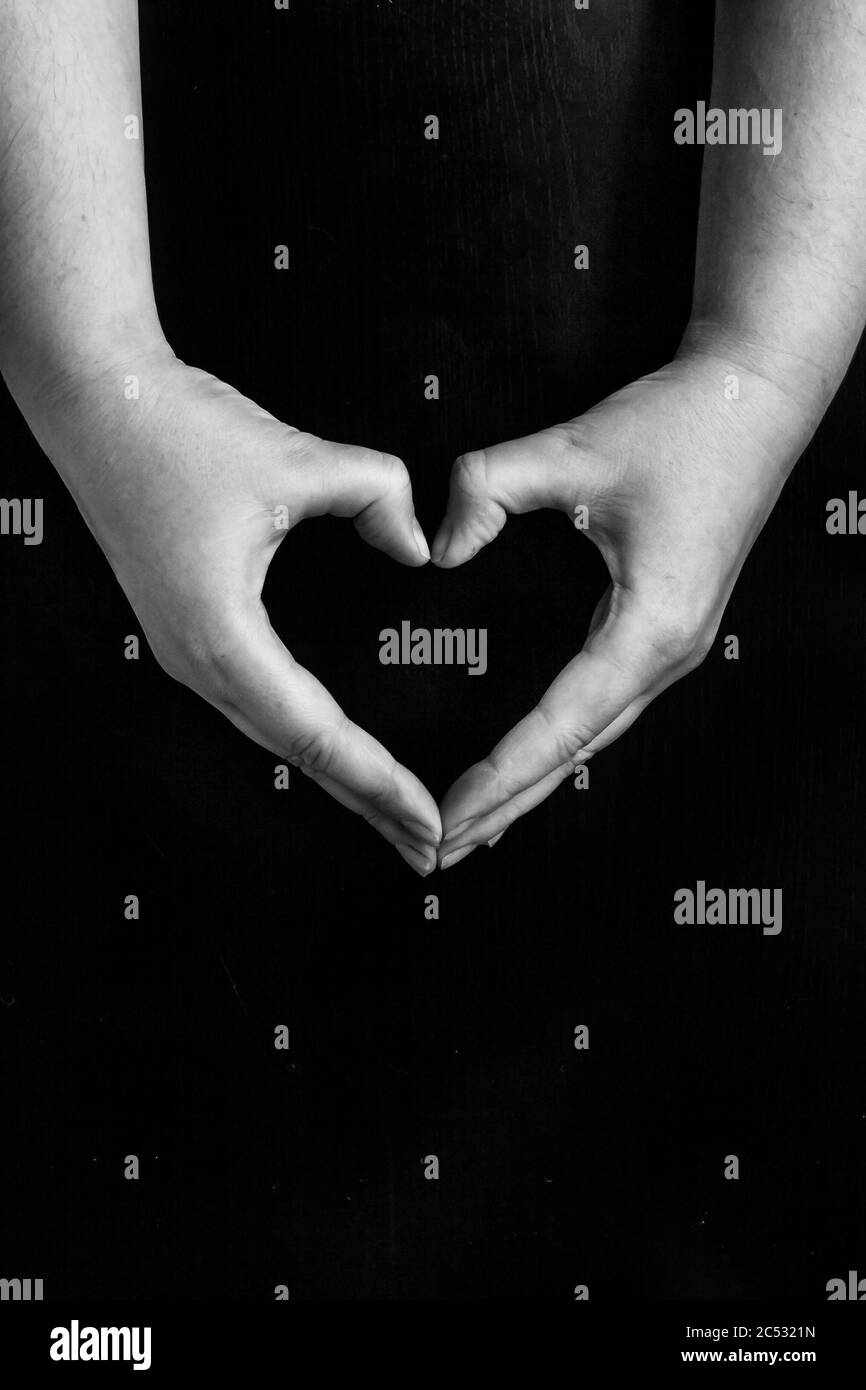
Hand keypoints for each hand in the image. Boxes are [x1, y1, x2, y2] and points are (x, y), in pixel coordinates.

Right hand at [23, 344, 441, 872]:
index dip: (380, 783)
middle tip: (427, 849)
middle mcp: (197, 661)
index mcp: (220, 636)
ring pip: (275, 737)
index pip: (318, 734)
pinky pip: (258, 706)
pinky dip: (307, 738)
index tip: (430, 823)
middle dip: (367, 804)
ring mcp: (186, 652)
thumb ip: (378, 496)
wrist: (97, 401)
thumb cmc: (178, 431)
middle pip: (298, 755)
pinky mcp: (188, 633)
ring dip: (337, 777)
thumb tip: (419, 548)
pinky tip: (336, 749)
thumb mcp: (296, 459)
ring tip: (392, 814)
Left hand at [431, 348, 814, 868]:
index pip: (560, 726)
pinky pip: (606, 707)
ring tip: (475, 827)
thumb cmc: (679, 425)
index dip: (500, 776)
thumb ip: (489, 489)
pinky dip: (561, 745)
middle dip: (508, 805)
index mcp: (651, 628)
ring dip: (535, 784)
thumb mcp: (572, 448)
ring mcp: (675, 648)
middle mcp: (669, 654)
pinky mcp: (667, 630)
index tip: (449, 816)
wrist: (758, 397)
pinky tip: (531, 761)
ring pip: (594, 738)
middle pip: (577, 753)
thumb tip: (440, 549)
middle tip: (440, 852)